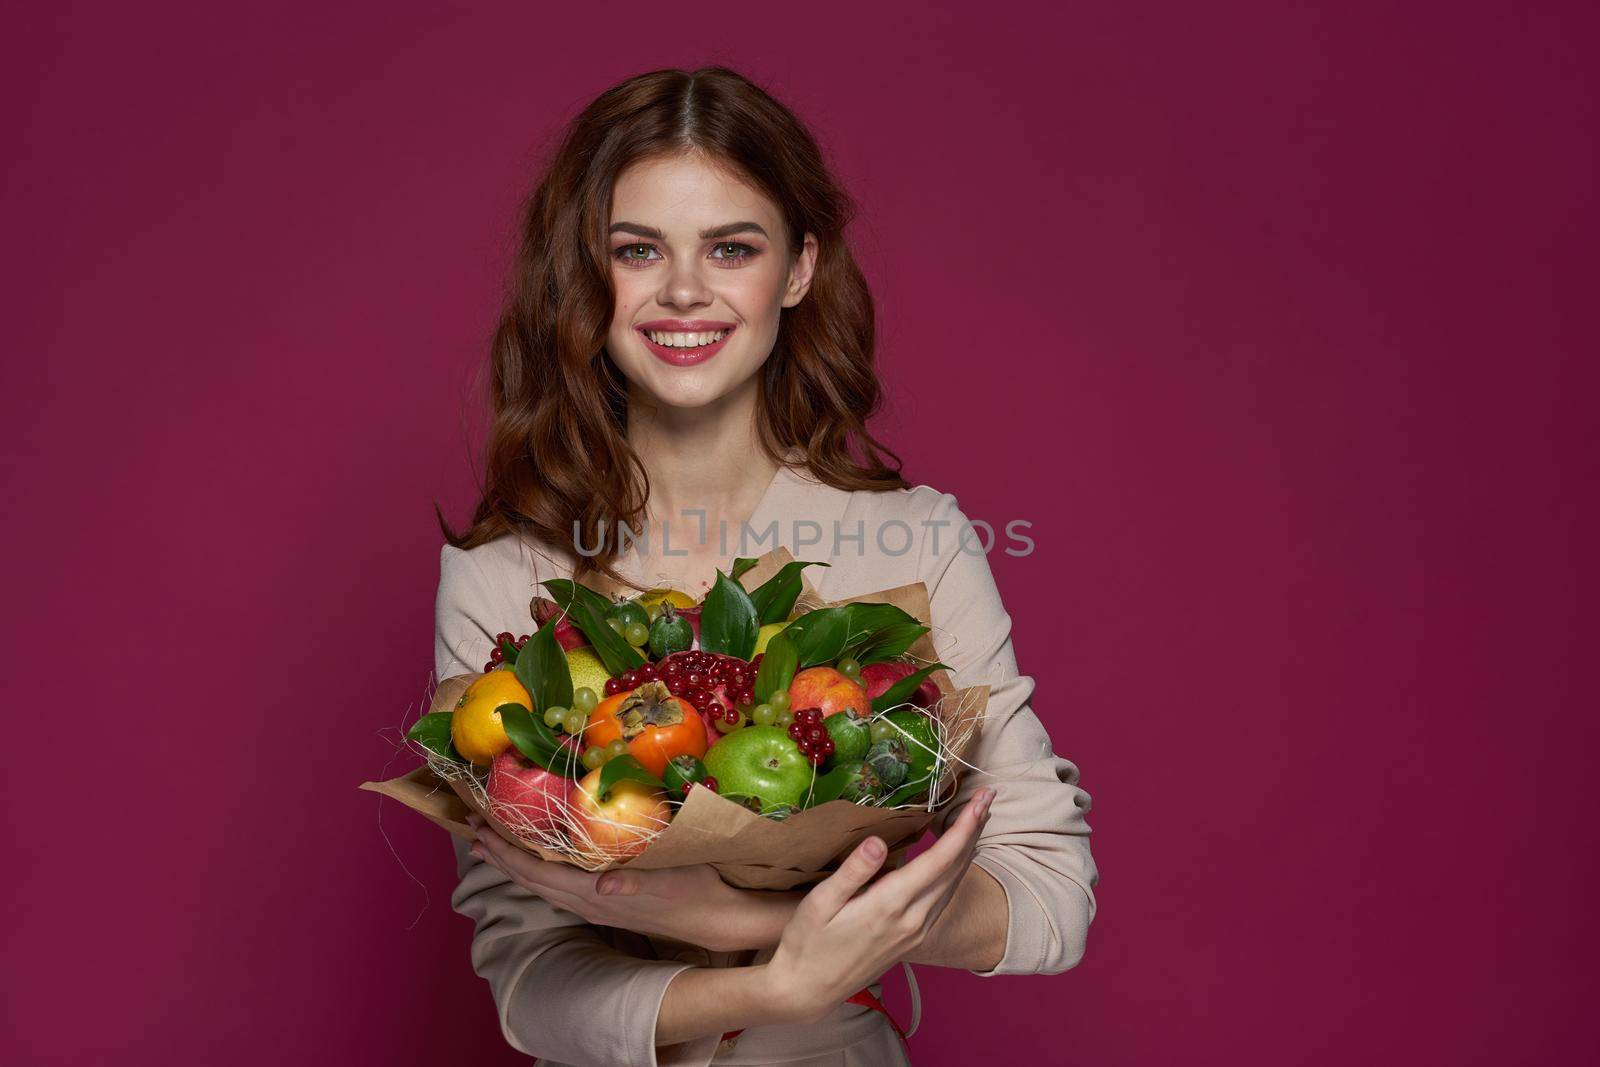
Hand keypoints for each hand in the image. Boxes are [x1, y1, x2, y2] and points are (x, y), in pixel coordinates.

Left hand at [468, 814, 798, 951]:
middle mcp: (589, 901)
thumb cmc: (694, 888)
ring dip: (513, 864)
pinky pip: (558, 886)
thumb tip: (604, 882)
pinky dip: (536, 871)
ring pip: (542, 885)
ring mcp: (596, 904)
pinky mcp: (605, 902)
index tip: (480, 829)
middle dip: (499, 854)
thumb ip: (634, 881)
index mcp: (597, 891)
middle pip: (531, 879)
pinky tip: (535, 862)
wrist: (714, 917)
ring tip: (490, 845)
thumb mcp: (669, 878)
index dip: (507, 851)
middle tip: (470, 828)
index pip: (539, 872)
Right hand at [760, 786, 995, 1020]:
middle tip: (987, 797)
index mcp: (891, 906)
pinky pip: (945, 898)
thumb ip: (853, 872)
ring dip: (969, 850)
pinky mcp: (915, 939)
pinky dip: (956, 871)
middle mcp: (914, 921)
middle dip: (974, 831)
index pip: (940, 860)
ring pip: (955, 885)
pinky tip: (954, 857)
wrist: (810, 990)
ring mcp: (917, 932)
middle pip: (956, 869)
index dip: (964, 828)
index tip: (981, 799)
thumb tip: (877, 840)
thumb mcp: (821, 903)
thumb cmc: (808, 942)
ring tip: (977, 819)